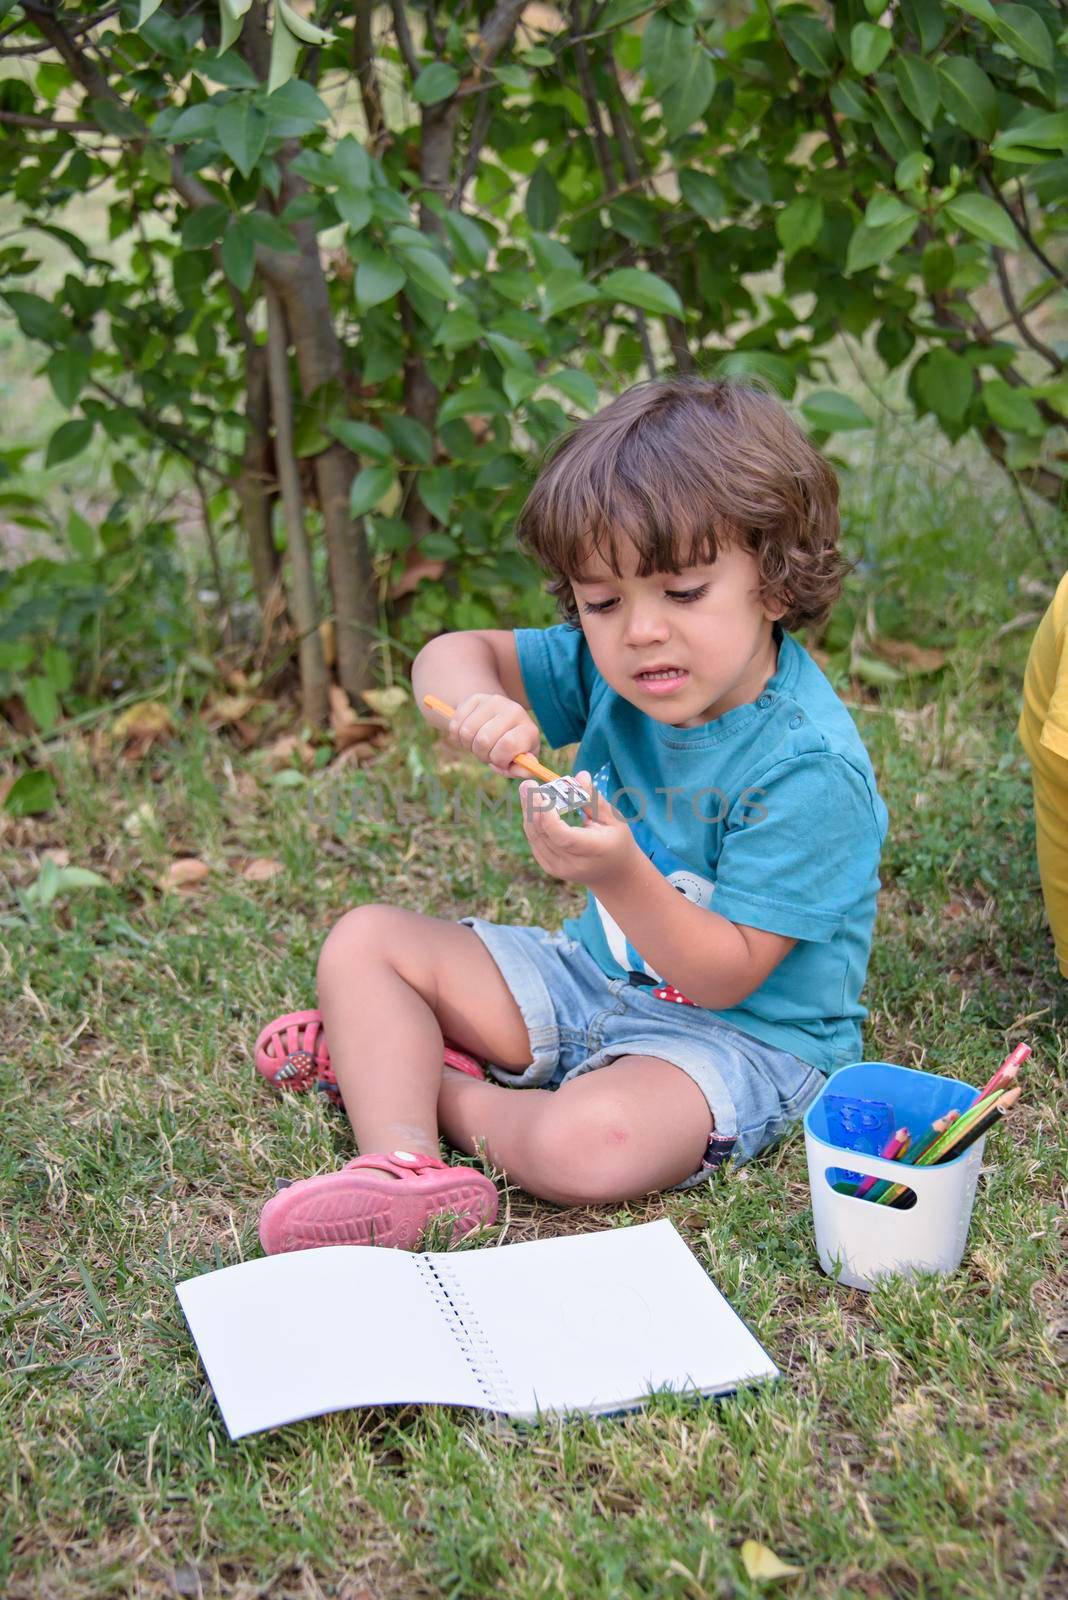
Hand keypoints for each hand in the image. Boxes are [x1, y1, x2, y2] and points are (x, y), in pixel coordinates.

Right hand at [443, 692, 541, 776]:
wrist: (501, 725)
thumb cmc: (511, 751)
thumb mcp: (518, 763)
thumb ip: (522, 771)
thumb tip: (525, 770)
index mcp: (528, 730)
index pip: (509, 744)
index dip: (499, 759)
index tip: (500, 761)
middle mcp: (514, 711)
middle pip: (484, 739)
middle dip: (482, 754)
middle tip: (487, 754)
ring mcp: (494, 701)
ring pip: (467, 731)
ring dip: (468, 746)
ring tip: (478, 745)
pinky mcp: (476, 698)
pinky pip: (456, 723)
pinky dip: (457, 736)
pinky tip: (469, 736)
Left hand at [519, 770, 639, 888]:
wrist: (614, 874)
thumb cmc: (616, 840)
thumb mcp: (613, 818)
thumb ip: (594, 798)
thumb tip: (580, 775)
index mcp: (593, 850)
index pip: (563, 836)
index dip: (548, 816)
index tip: (543, 794)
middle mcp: (572, 863)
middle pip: (544, 834)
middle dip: (533, 807)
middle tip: (528, 784)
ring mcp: (558, 868)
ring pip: (535, 836)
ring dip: (529, 812)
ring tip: (527, 789)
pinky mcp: (550, 867)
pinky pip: (535, 841)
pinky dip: (533, 822)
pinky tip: (533, 805)